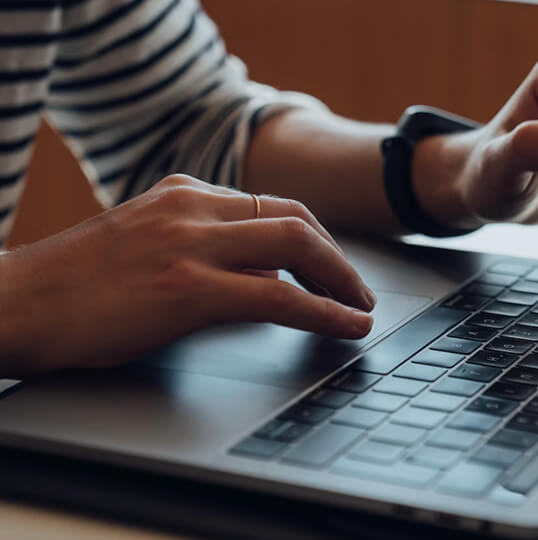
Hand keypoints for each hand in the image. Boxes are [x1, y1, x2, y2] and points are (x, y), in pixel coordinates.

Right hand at [0, 175, 375, 376]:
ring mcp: (189, 244)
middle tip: (359, 290)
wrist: (12, 304)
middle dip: (337, 258)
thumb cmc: (72, 287)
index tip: (333, 266)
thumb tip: (263, 276)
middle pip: (296, 220)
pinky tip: (346, 326)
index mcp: (182, 195)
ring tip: (360, 308)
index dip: (315, 239)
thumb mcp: (145, 244)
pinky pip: (278, 298)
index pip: (272, 206)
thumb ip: (202, 248)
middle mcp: (191, 208)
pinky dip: (324, 312)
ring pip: (296, 248)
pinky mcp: (186, 288)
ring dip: (341, 281)